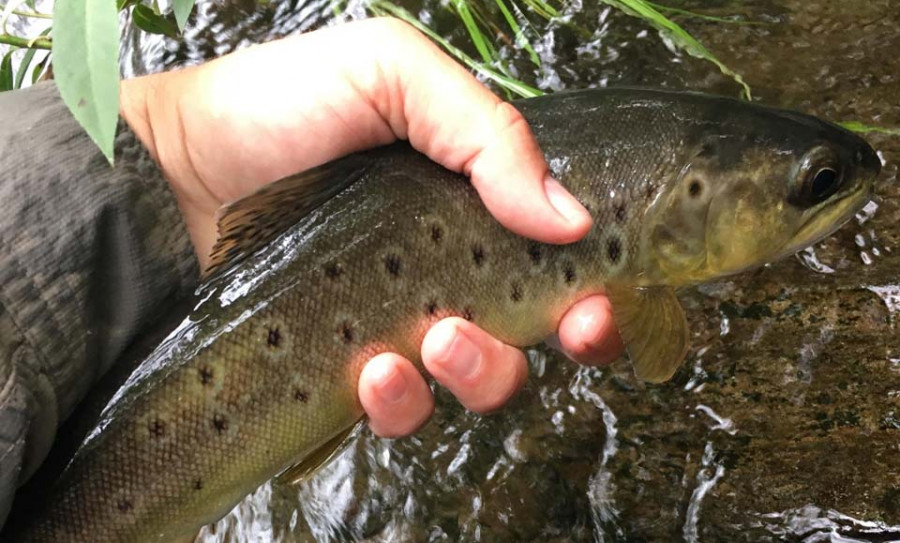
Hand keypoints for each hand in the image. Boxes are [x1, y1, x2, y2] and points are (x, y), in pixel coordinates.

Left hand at [119, 18, 623, 437]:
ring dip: (479, 371)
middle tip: (558, 328)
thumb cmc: (276, 107)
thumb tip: (567, 215)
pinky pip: (398, 407)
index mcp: (470, 200)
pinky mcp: (347, 363)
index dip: (594, 288)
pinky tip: (373, 366)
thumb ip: (486, 130)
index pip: (558, 253)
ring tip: (437, 337)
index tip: (599, 303)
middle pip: (537, 329)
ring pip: (476, 378)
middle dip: (563, 341)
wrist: (171, 170)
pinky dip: (400, 399)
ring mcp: (398, 319)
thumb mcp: (389, 74)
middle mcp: (446, 264)